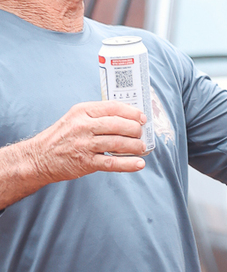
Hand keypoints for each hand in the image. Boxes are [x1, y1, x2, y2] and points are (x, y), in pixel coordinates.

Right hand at [0, 102, 146, 205]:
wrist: (39, 158)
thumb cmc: (61, 137)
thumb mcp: (75, 118)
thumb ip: (97, 115)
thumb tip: (127, 117)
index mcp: (82, 111)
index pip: (113, 107)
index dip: (132, 112)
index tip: (142, 118)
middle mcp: (83, 126)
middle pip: (118, 124)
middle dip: (135, 129)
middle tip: (142, 134)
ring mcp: (84, 144)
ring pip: (117, 143)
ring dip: (135, 146)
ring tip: (141, 148)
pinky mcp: (85, 162)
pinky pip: (111, 162)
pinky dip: (128, 164)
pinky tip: (139, 164)